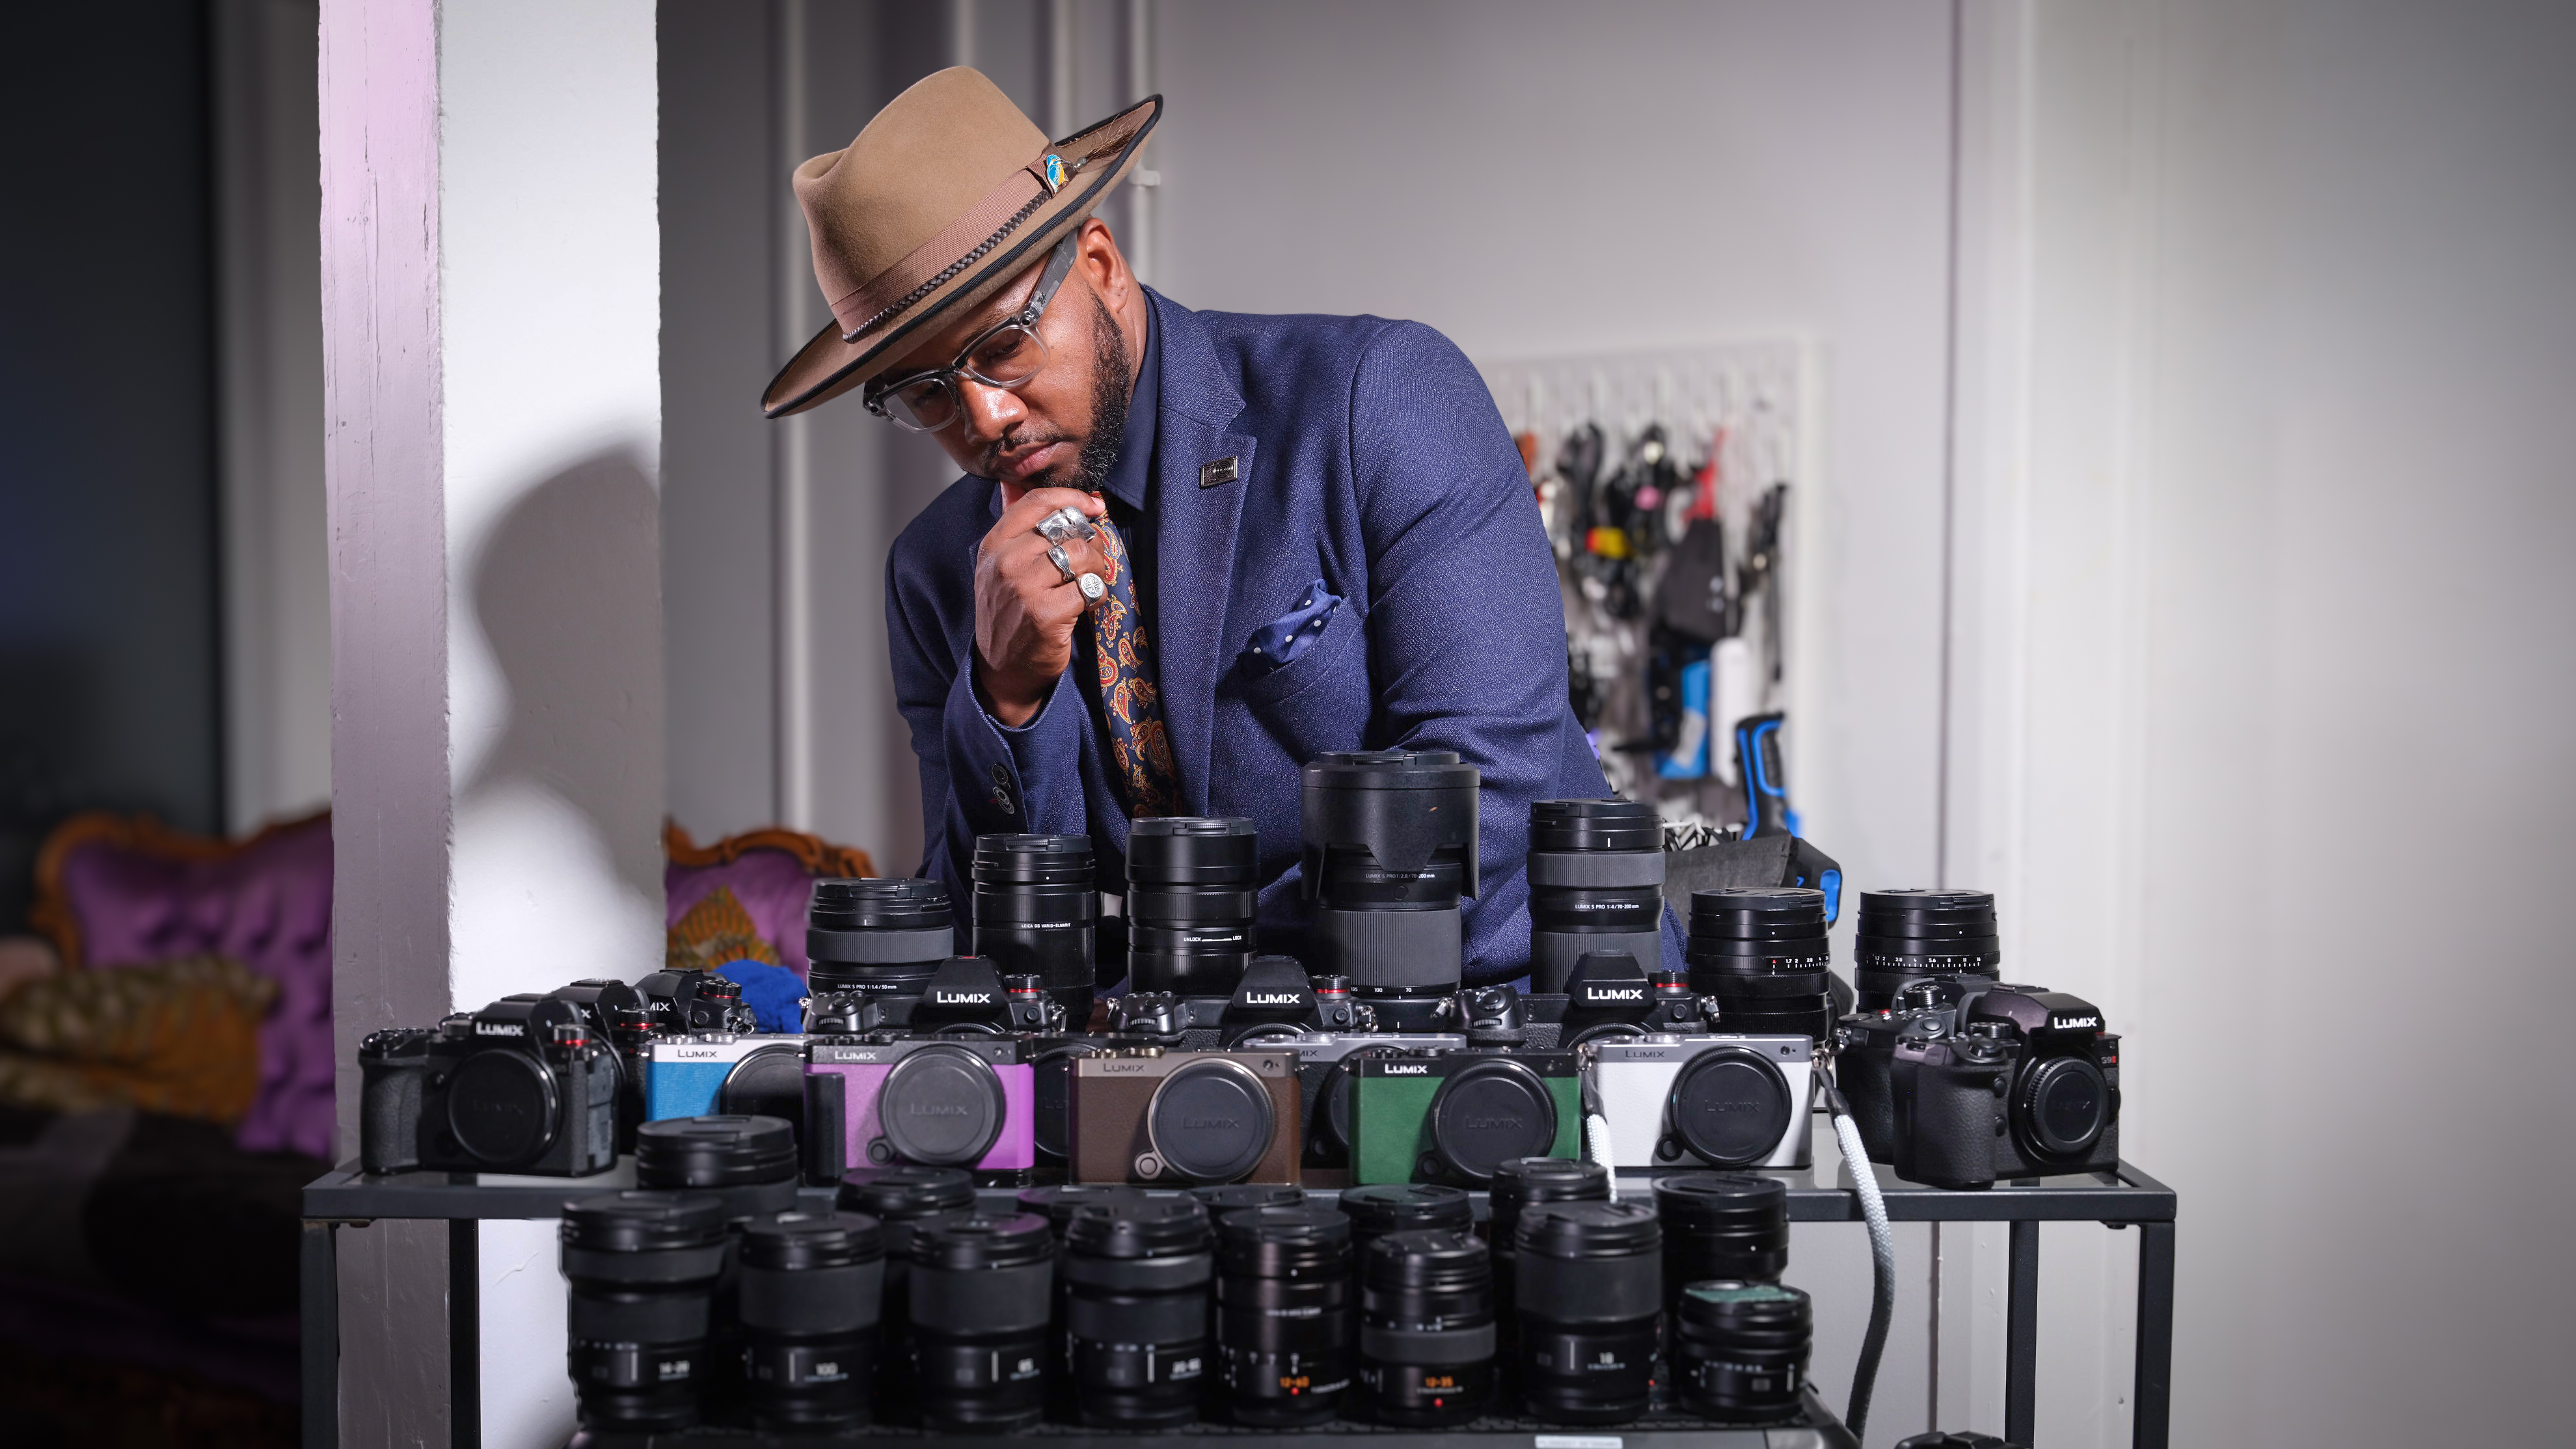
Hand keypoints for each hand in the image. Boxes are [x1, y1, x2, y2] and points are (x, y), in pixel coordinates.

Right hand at [973, 486, 1108, 725]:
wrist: (1003, 669)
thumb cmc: (1007, 613)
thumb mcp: (998, 565)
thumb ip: (1011, 523)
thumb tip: (1013, 481)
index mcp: (994, 545)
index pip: (1037, 502)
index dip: (1073, 498)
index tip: (1094, 505)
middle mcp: (1005, 563)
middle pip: (1066, 529)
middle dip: (1089, 542)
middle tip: (1090, 559)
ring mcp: (1024, 589)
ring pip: (1080, 556)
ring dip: (1095, 568)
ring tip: (1088, 581)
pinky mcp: (1045, 615)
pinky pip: (1088, 589)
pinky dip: (1096, 595)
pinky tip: (1087, 603)